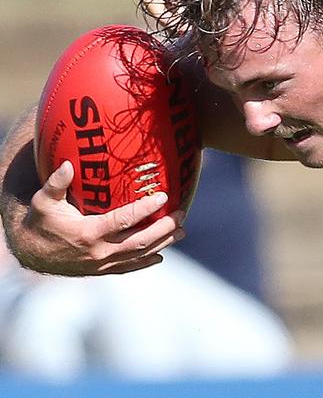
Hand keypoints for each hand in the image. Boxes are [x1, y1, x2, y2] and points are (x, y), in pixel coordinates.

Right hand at [13, 161, 184, 275]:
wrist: (29, 252)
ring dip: (162, 243)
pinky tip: (161, 256)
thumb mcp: (43, 201)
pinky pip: (128, 268)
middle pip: (140, 241)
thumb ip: (56, 183)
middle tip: (181, 214)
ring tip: (181, 231)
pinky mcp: (101, 271)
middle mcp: (99, 251)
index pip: (124, 220)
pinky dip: (145, 262)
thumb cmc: (39, 221)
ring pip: (138, 255)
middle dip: (164, 228)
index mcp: (88, 233)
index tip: (164, 196)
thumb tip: (69, 164)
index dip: (145, 208)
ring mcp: (102, 264)